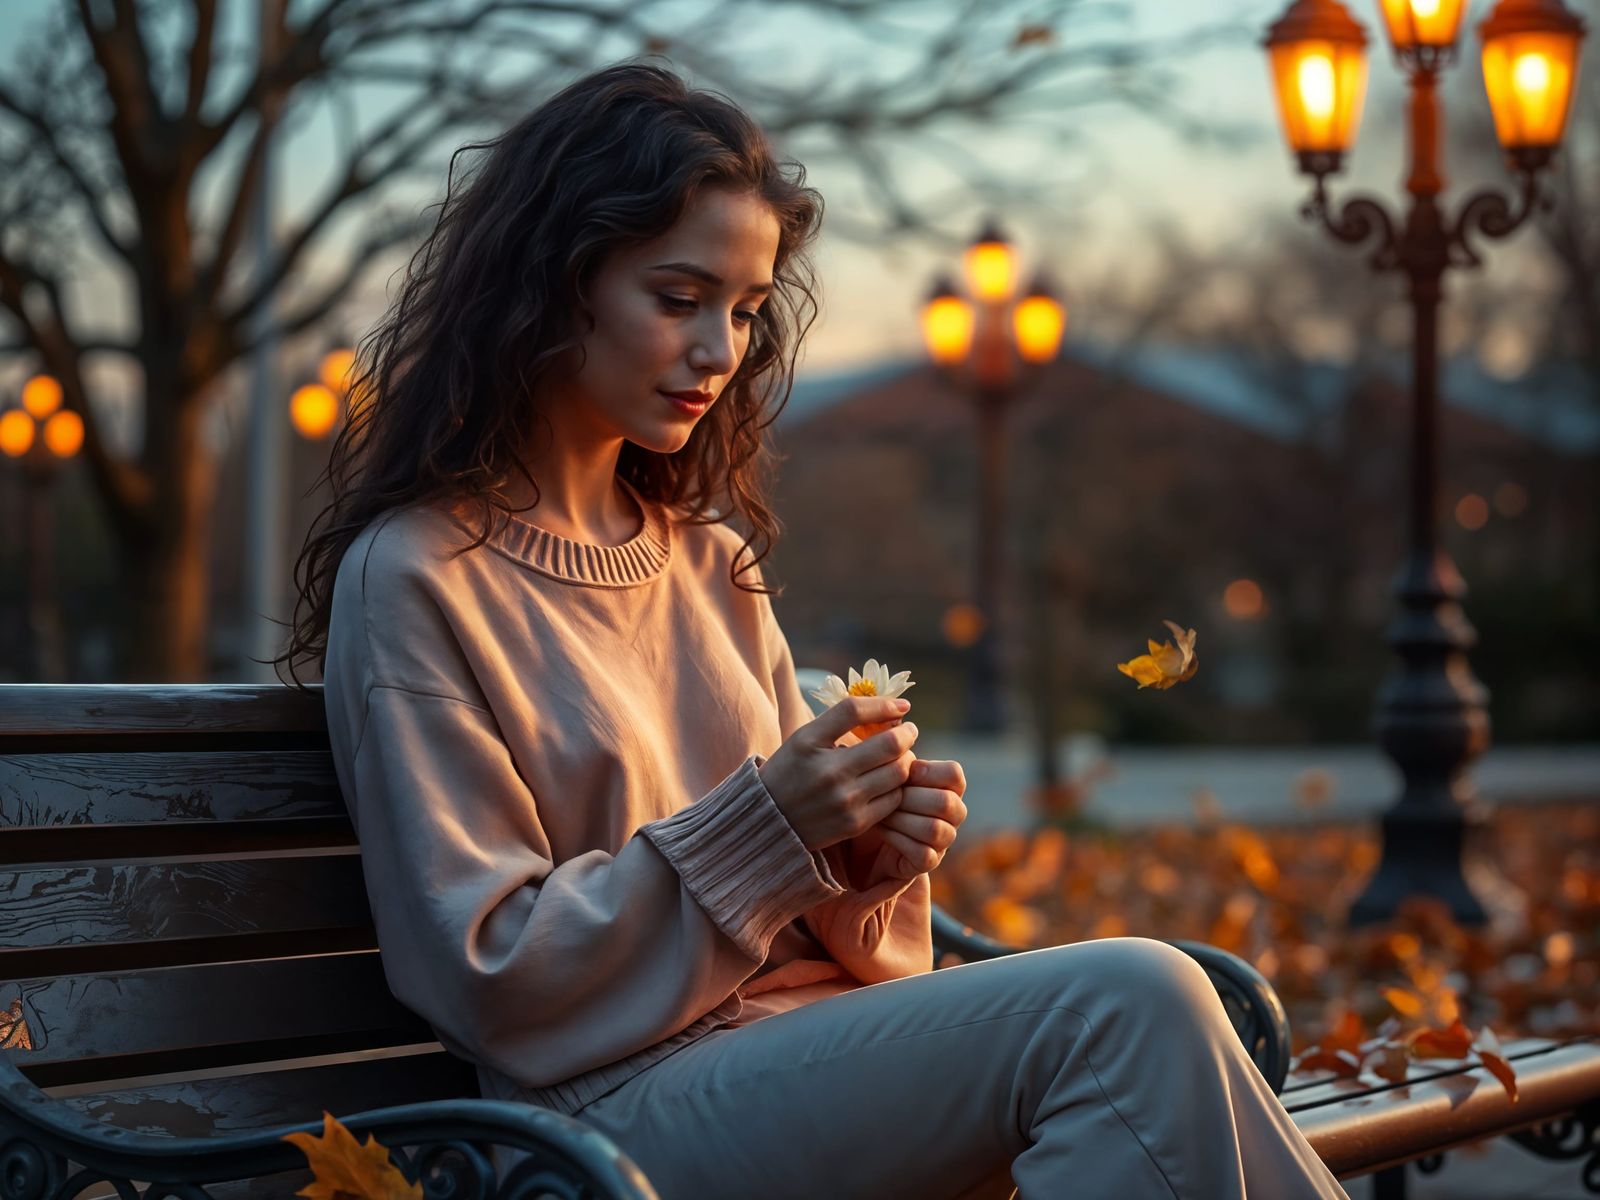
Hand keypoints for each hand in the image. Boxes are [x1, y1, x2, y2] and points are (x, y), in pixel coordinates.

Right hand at [758, 696, 918, 850]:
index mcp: (810, 742)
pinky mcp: (855, 823)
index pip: (854, 711)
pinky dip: (897, 787)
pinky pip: (894, 799)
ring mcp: (844, 800)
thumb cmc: (793, 771)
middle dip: (907, 734)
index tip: (902, 706)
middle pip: (890, 744)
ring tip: (899, 757)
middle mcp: (828, 771)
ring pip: (898, 772)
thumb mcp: (805, 738)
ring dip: (905, 760)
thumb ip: (841, 721)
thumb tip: (890, 708)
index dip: (884, 704)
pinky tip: (888, 782)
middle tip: (908, 732)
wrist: (772, 820)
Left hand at [853, 759, 967, 885]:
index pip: (954, 774)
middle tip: (882, 794)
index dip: (927, 771)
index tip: (900, 771)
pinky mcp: (928, 862)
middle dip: (910, 798)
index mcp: (948, 785)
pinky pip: (923, 853)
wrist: (859, 832)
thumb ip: (892, 747)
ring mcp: (943, 840)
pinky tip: (878, 828)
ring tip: (877, 812)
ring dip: (901, 818)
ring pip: (935, 829)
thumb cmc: (874, 791)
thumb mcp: (881, 767)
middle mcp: (953, 813)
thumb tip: (893, 718)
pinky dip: (897, 839)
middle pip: (945, 802)